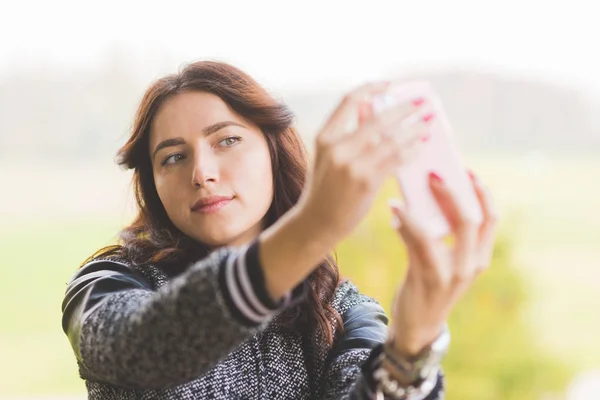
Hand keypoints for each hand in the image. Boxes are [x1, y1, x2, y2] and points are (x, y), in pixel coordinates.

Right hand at [296, 82, 432, 248]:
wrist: (316, 222)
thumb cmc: (325, 189)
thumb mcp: (329, 157)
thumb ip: (348, 134)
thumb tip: (371, 109)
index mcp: (325, 137)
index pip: (349, 100)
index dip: (371, 88)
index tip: (389, 85)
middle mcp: (337, 148)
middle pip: (377, 118)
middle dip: (404, 108)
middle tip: (423, 103)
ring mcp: (352, 165)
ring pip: (391, 139)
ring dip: (414, 129)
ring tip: (428, 123)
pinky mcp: (367, 182)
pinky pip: (395, 160)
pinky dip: (411, 150)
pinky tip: (421, 145)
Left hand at [387, 171, 497, 355]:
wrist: (418, 326)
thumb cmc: (429, 284)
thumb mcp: (444, 261)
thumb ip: (439, 234)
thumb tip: (420, 195)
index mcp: (480, 256)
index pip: (490, 218)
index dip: (482, 192)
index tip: (467, 171)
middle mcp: (471, 264)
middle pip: (470, 219)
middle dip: (452, 193)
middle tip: (433, 173)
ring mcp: (452, 273)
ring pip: (444, 230)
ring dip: (424, 205)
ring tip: (407, 188)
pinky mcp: (429, 278)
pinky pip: (418, 243)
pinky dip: (405, 222)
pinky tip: (394, 208)